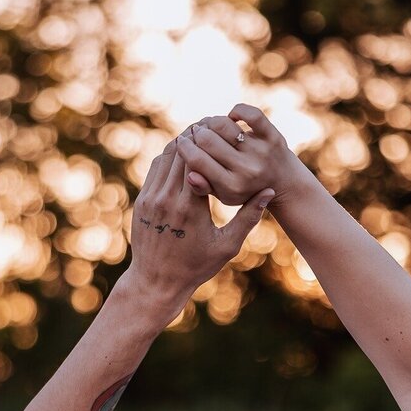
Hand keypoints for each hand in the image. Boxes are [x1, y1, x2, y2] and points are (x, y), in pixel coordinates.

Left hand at [128, 135, 273, 310]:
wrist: (158, 281)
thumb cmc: (196, 266)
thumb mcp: (227, 246)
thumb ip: (248, 218)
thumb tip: (268, 192)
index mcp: (190, 208)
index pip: (198, 161)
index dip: (209, 144)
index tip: (222, 136)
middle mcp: (167, 199)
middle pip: (181, 154)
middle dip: (195, 139)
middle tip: (211, 129)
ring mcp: (151, 199)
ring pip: (165, 157)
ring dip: (181, 146)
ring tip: (198, 139)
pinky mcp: (142, 201)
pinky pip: (155, 169)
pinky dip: (169, 159)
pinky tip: (183, 156)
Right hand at [176, 105, 306, 207]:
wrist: (283, 184)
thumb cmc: (245, 189)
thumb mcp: (223, 195)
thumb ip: (203, 186)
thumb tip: (188, 175)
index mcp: (232, 187)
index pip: (196, 161)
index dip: (184, 147)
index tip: (181, 141)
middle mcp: (247, 170)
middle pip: (206, 140)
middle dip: (196, 134)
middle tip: (195, 133)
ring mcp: (261, 152)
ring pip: (223, 124)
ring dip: (212, 122)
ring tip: (210, 126)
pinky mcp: (272, 136)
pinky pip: (250, 114)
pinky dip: (236, 111)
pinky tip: (231, 118)